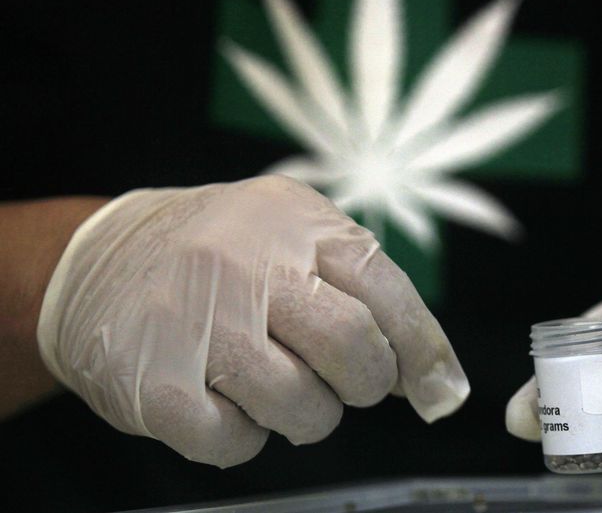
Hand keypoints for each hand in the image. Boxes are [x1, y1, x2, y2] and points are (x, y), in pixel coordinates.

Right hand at [38, 175, 468, 466]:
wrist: (99, 261)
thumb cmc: (220, 255)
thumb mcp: (293, 237)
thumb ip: (366, 294)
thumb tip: (437, 382)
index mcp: (294, 222)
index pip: (385, 289)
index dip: (422, 348)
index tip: (436, 387)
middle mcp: (246, 263)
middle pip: (352, 348)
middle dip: (365, 382)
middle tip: (346, 381)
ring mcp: (197, 324)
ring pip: (302, 406)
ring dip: (305, 413)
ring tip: (274, 383)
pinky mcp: (156, 385)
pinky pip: (237, 443)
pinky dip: (244, 436)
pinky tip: (223, 400)